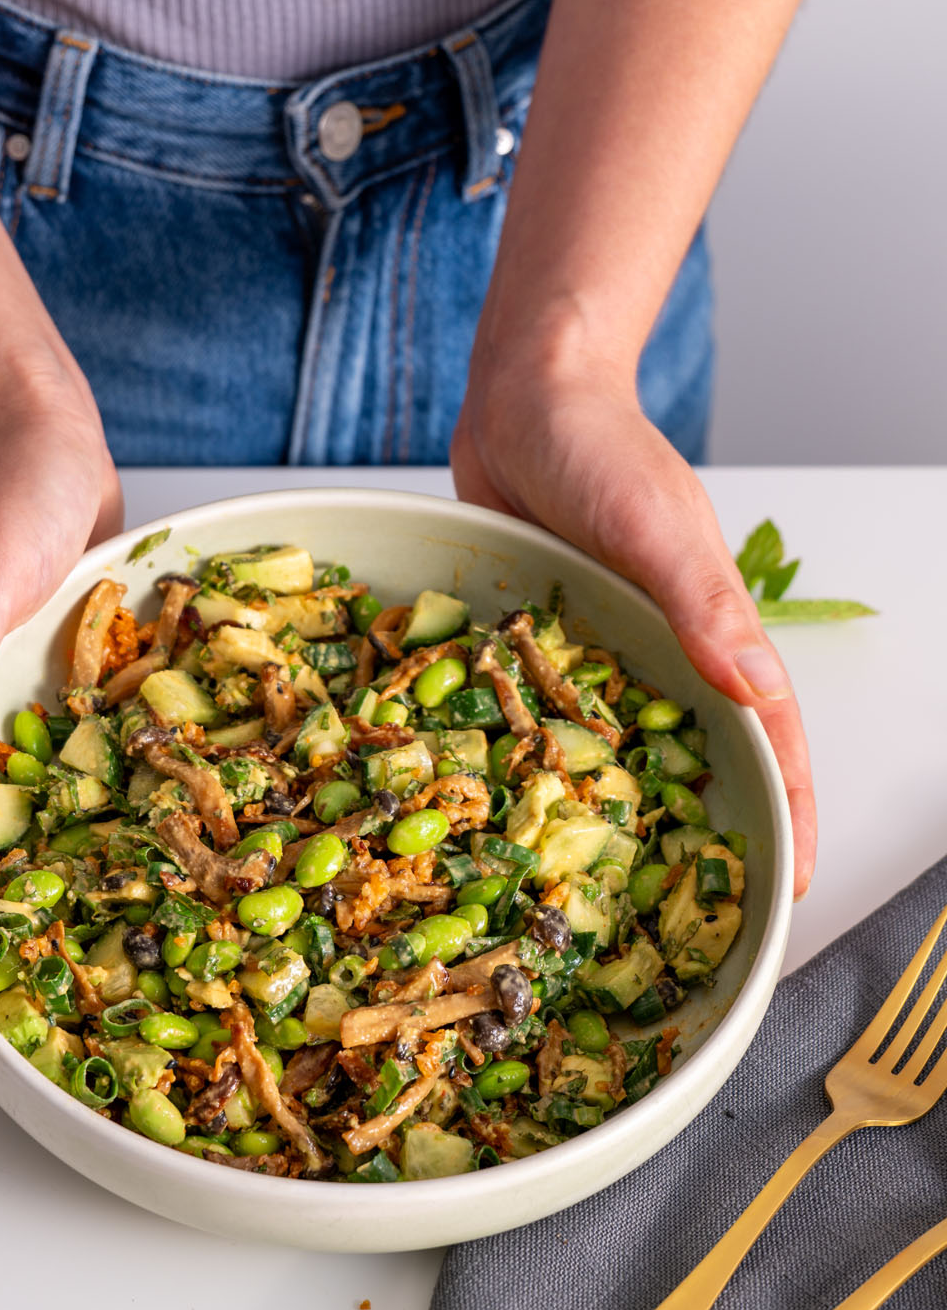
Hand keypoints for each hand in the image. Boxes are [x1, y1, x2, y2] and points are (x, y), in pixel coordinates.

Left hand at [451, 354, 816, 896]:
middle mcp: (662, 650)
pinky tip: (518, 808)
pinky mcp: (543, 641)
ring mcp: (602, 650)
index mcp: (711, 630)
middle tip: (688, 917)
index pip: (768, 736)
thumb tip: (756, 692)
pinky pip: (549, 714)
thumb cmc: (599, 445)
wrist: (521, 393)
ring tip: (602, 889)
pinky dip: (545, 760)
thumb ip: (705, 605)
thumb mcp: (656, 526)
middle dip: (704, 832)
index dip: (788, 811)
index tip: (791, 887)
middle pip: (699, 756)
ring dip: (622, 809)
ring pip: (623, 748)